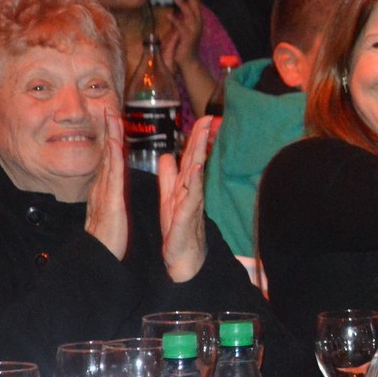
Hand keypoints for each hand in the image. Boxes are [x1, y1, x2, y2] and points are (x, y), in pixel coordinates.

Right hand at [85, 110, 128, 261]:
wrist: (99, 257)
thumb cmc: (108, 237)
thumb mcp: (109, 211)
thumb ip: (108, 197)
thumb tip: (108, 186)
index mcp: (106, 189)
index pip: (110, 159)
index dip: (111, 139)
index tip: (113, 120)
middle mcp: (103, 187)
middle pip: (107, 153)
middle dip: (108, 130)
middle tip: (109, 107)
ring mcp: (105, 192)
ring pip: (109, 159)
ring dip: (110, 136)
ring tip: (111, 116)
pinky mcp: (110, 201)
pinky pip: (113, 175)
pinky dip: (113, 157)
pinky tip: (115, 143)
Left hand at [159, 0, 204, 71]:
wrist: (189, 61)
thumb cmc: (184, 46)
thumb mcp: (184, 31)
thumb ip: (182, 21)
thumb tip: (177, 11)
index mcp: (197, 23)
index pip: (196, 7)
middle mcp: (197, 26)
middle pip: (196, 9)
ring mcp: (193, 32)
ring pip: (190, 16)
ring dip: (183, 6)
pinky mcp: (187, 39)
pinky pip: (181, 28)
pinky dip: (176, 20)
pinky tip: (169, 15)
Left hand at [159, 115, 212, 282]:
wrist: (183, 258)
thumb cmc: (177, 229)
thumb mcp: (168, 198)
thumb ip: (168, 177)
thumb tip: (168, 155)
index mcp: (184, 186)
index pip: (191, 157)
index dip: (196, 138)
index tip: (203, 118)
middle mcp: (190, 192)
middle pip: (196, 160)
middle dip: (202, 139)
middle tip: (209, 118)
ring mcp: (191, 203)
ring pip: (196, 175)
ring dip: (200, 155)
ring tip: (204, 136)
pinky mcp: (186, 217)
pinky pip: (190, 197)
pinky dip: (194, 182)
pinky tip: (196, 168)